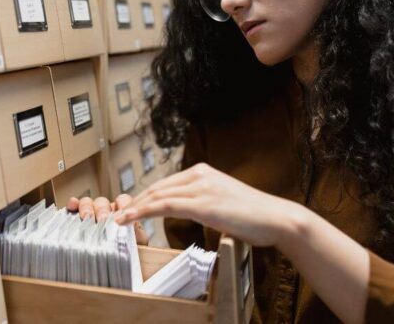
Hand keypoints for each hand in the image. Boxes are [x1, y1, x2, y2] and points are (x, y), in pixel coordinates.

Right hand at [67, 193, 149, 245]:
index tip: (121, 214)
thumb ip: (138, 233)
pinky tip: (72, 206)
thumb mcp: (137, 243)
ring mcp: (91, 213)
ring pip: (88, 202)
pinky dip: (73, 205)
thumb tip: (134, 224)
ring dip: (87, 207)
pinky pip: (74, 208)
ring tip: (86, 216)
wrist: (114, 265)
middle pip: (103, 202)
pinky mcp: (76, 218)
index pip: (123, 200)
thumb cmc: (127, 252)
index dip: (122, 204)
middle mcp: (106, 211)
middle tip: (102, 219)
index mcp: (122, 212)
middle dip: (102, 210)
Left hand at [113, 163, 303, 246]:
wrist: (277, 218)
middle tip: (117, 215)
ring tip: (117, 220)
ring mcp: (201, 188)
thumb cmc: (255, 215)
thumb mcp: (225, 202)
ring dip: (134, 209)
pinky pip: (165, 206)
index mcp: (204, 172)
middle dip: (135, 202)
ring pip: (157, 196)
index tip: (131, 208)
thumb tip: (196, 211)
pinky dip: (143, 213)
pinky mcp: (203, 204)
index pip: (165, 183)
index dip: (145, 196)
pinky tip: (130, 220)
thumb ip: (206, 202)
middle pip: (157, 187)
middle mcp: (200, 175)